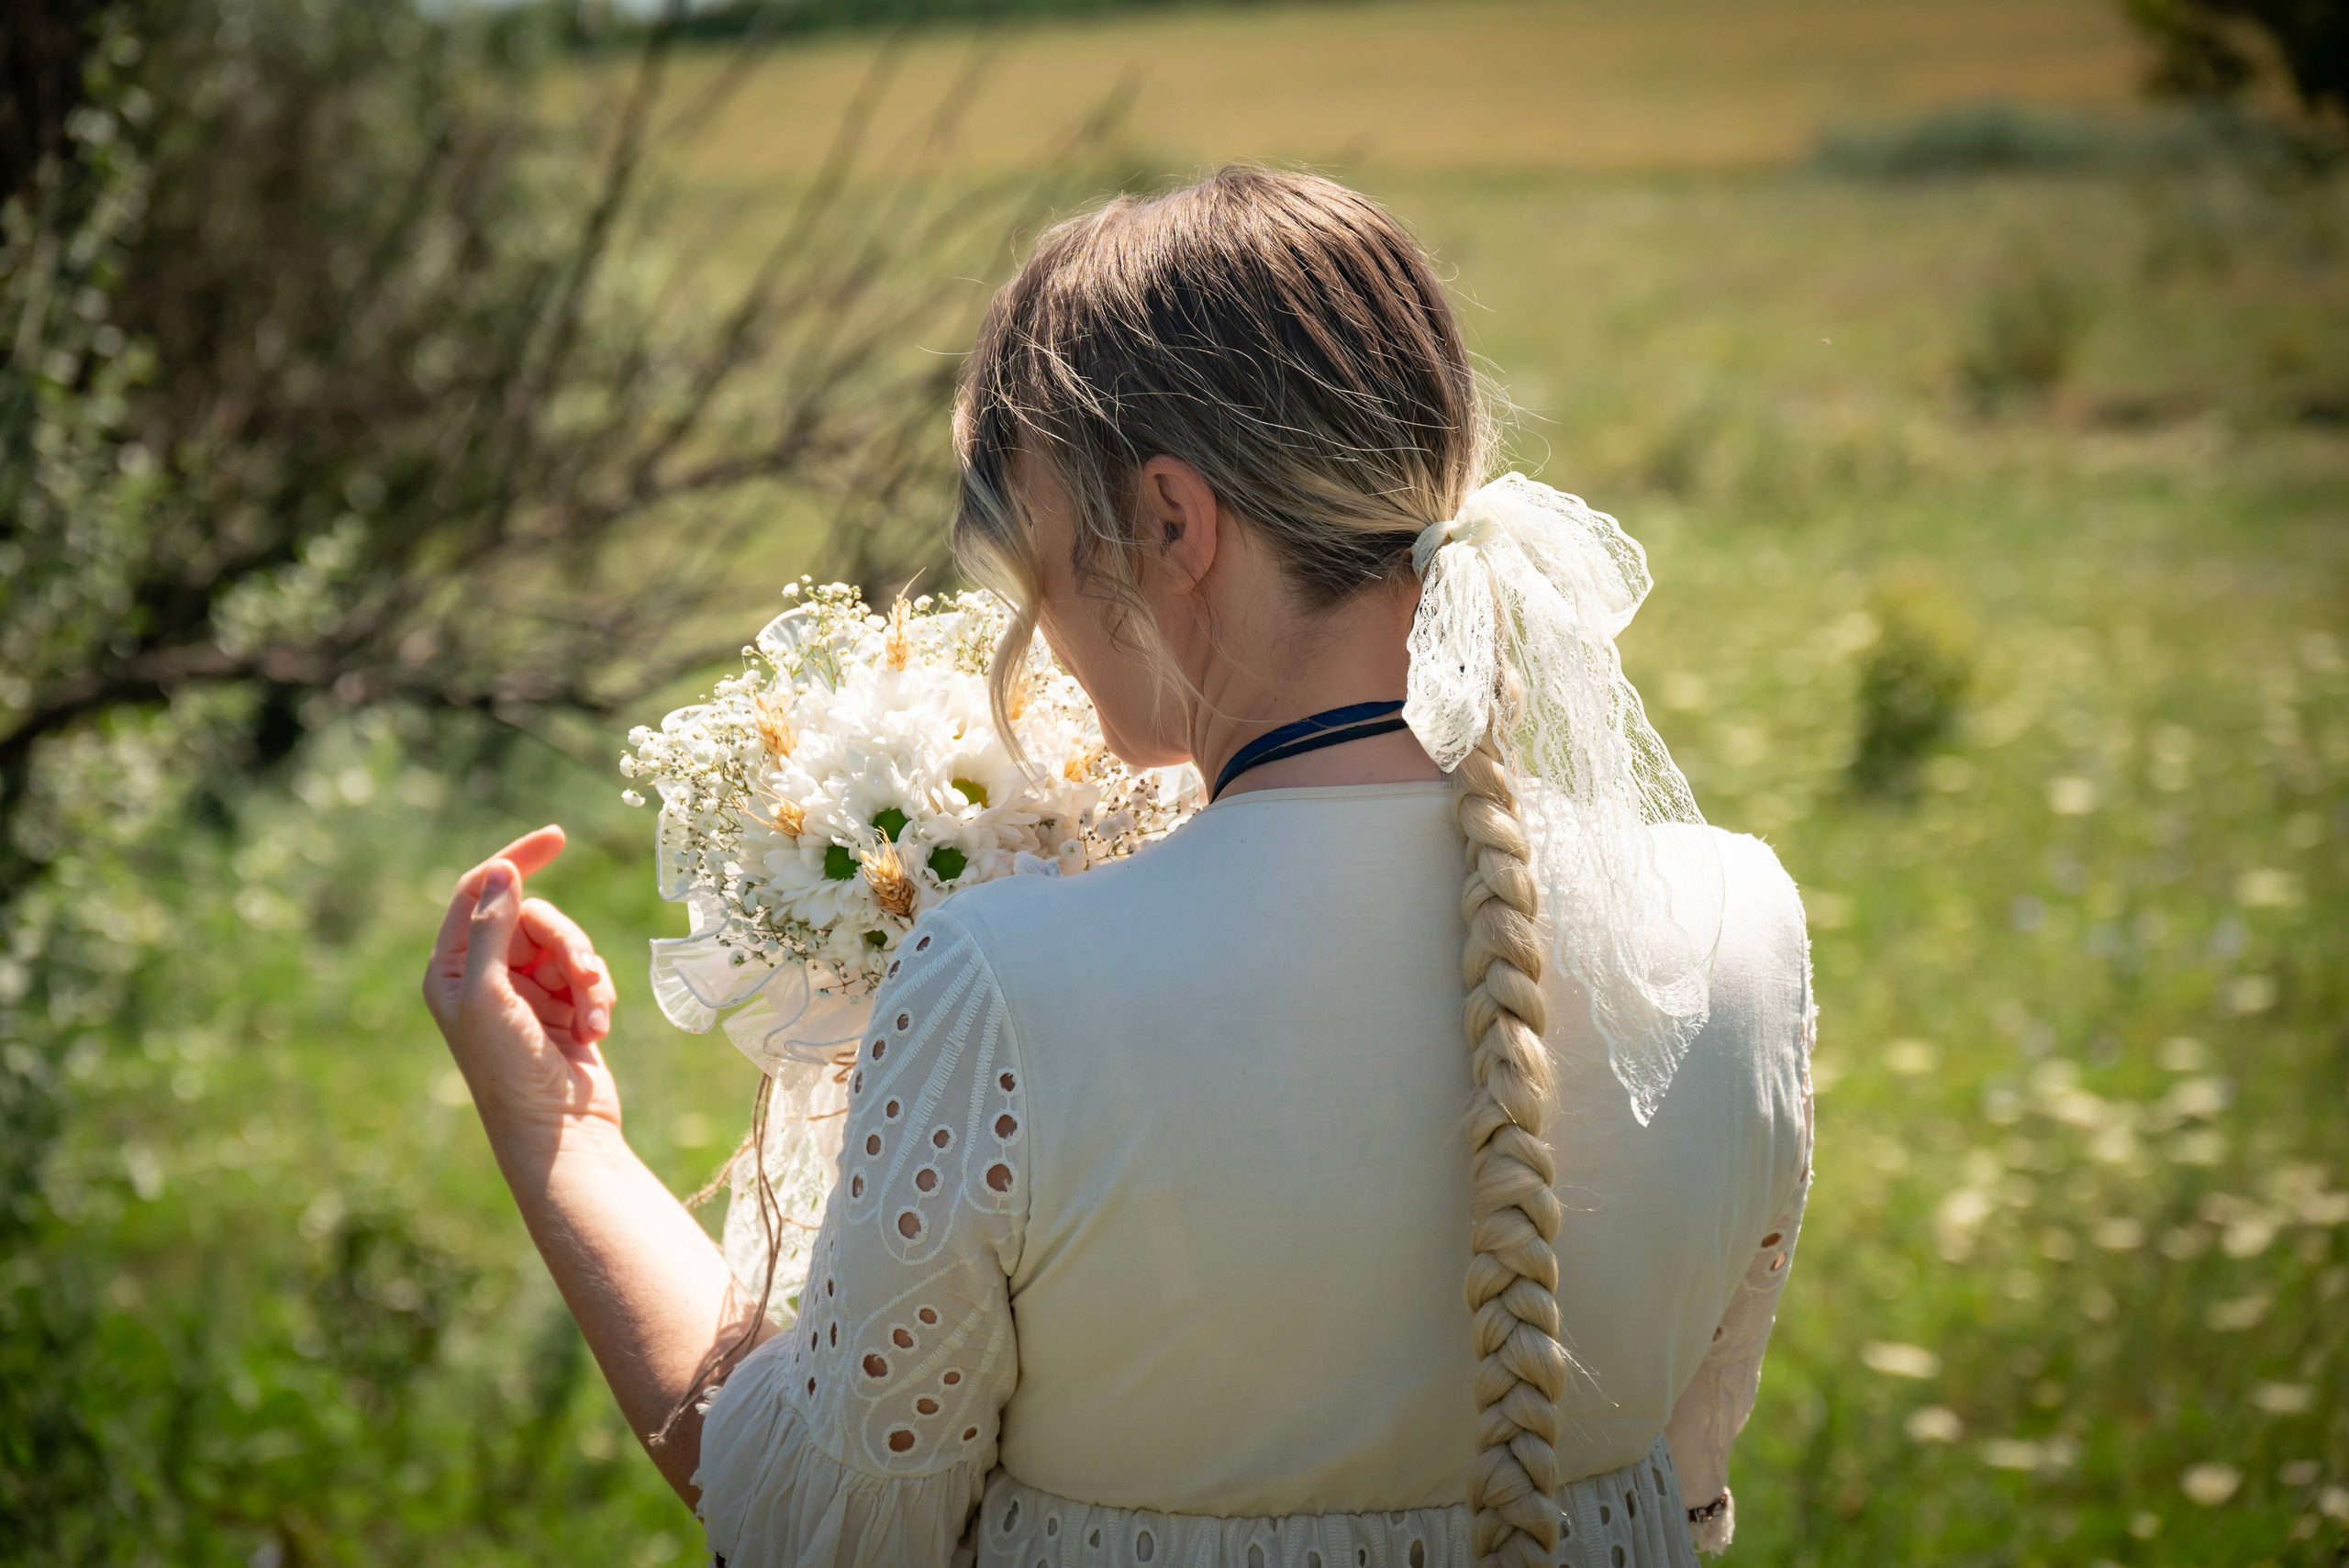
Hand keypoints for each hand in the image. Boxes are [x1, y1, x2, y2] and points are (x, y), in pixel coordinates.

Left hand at [423, 825, 623, 1148]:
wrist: (559, 1136)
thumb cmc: (510, 1072)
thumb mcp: (489, 995)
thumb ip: (490, 929)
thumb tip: (499, 871)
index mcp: (451, 969)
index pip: (478, 891)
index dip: (515, 861)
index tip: (558, 836)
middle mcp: (486, 976)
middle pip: (536, 918)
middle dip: (566, 944)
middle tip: (582, 973)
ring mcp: (527, 993)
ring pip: (568, 945)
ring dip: (589, 978)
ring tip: (593, 1018)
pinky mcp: (565, 1009)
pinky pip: (590, 975)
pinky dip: (599, 998)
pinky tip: (596, 1032)